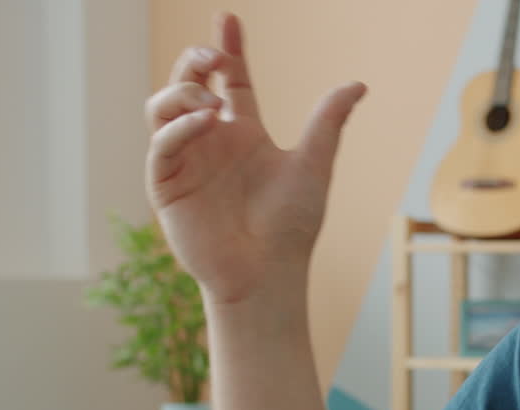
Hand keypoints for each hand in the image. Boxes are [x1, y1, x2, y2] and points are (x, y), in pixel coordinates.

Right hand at [144, 12, 366, 305]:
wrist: (269, 273)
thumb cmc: (292, 226)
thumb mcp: (313, 165)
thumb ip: (328, 122)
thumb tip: (358, 85)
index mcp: (243, 134)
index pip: (232, 81)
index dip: (229, 49)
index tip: (229, 19)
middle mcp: (211, 142)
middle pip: (190, 85)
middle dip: (196, 61)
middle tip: (214, 55)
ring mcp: (186, 161)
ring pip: (164, 107)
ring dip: (182, 92)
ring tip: (211, 99)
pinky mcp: (167, 185)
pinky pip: (162, 145)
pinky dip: (179, 128)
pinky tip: (205, 121)